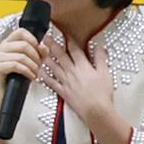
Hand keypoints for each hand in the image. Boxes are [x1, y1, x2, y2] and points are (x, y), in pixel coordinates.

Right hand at [0, 25, 49, 86]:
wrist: (6, 93)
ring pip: (21, 56)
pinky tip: (31, 76)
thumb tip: (43, 46)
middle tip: (39, 65)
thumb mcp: (31, 62)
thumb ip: (39, 52)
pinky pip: (16, 65)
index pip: (20, 32)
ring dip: (33, 66)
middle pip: (23, 44)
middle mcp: (0, 47)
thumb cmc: (18, 76)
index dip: (33, 39)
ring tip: (36, 73)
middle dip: (36, 56)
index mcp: (7, 43)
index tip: (39, 49)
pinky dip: (27, 71)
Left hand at [37, 29, 127, 143]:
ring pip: (53, 66)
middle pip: (60, 55)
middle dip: (52, 45)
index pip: (74, 49)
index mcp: (83, 66)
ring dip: (45, 57)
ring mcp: (65, 81)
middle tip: (45, 37)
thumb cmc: (102, 93)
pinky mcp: (62, 91)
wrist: (96, 110)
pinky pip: (50, 82)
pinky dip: (43, 76)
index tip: (63, 33)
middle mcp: (72, 71)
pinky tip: (37, 70)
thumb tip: (99, 47)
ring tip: (38, 50)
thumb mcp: (105, 73)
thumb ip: (101, 59)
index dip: (68, 40)